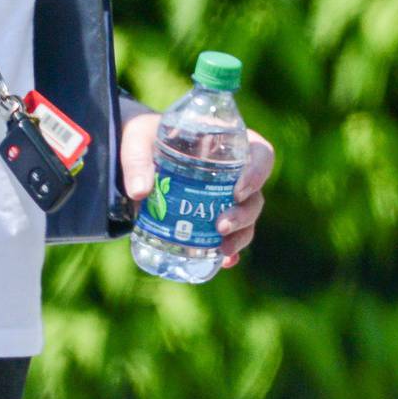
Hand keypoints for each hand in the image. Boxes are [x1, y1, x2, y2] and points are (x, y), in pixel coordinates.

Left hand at [120, 112, 275, 270]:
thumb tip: (138, 192)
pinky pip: (232, 236)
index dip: (258, 173)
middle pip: (255, 194)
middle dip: (244, 215)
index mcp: (226, 143)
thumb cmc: (146, 137)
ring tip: (222, 249)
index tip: (238, 192)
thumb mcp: (137, 139)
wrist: (139, 155)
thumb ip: (136, 160)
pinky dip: (231, 251)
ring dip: (240, 235)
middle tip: (221, 226)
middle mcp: (235, 171)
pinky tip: (223, 261)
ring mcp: (226, 196)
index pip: (260, 154)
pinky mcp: (215, 216)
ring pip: (247, 217)